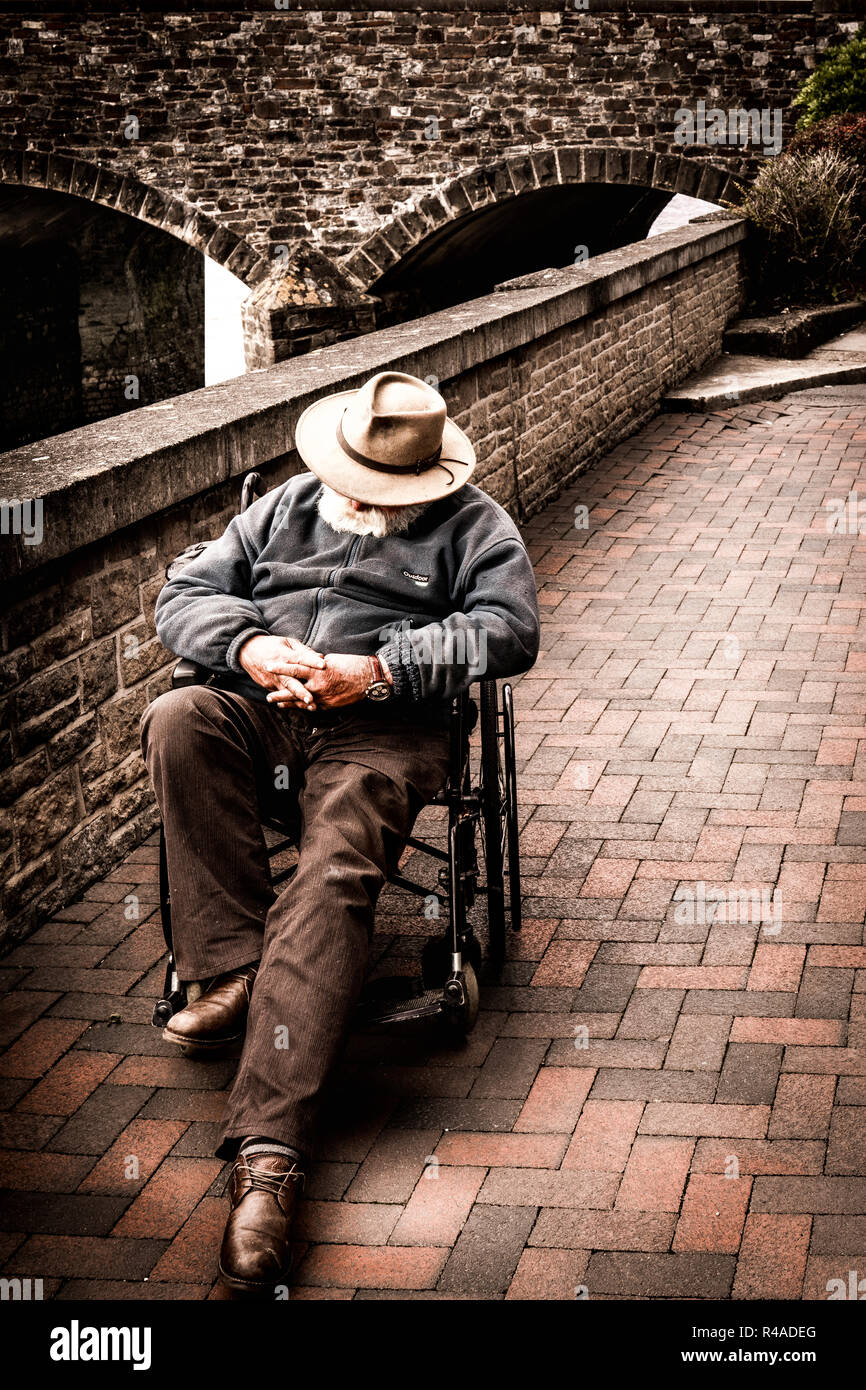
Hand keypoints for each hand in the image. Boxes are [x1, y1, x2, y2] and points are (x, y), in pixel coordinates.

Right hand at [239, 634, 325, 708]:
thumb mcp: (287, 642)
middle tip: (312, 699)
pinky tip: (302, 708)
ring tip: (312, 707)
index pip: (300, 658)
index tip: (324, 665)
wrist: (247, 651)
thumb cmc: (271, 645)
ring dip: (300, 700)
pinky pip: (282, 695)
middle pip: (292, 681)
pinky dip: (292, 702)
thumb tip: (321, 656)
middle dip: (302, 691)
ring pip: (288, 692)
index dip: (312, 661)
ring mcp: (274, 680)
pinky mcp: (269, 686)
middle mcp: (279, 669)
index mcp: (285, 655)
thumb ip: (304, 650)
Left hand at [265, 653, 384, 709]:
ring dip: (287, 703)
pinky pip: (312, 707)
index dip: (280, 667)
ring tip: (276, 703)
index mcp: (318, 671)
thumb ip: (316, 665)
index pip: (294, 668)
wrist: (369, 679)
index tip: (267, 666)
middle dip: (279, 693)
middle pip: (294, 690)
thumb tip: (306, 664)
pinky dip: (302, 706)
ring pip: (301, 702)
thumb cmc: (351, 665)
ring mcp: (323, 698)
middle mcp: (318, 686)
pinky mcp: (329, 705)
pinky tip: (294, 707)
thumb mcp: (331, 660)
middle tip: (267, 696)